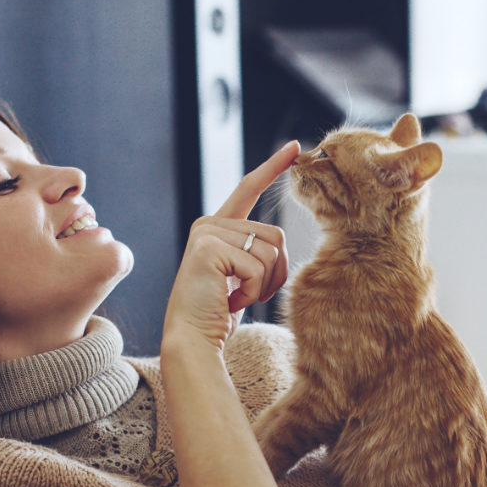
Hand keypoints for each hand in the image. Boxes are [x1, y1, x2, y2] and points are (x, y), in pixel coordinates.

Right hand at [162, 142, 298, 352]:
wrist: (192, 338)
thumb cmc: (217, 313)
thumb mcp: (240, 276)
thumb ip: (254, 252)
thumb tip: (277, 241)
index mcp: (217, 227)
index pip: (248, 188)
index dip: (272, 168)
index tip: (295, 148)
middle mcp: (209, 223)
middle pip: (275, 235)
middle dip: (273, 273)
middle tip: (245, 294)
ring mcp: (207, 233)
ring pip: (271, 251)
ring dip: (263, 284)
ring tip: (235, 297)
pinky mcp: (208, 248)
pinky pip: (258, 267)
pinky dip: (252, 292)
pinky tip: (229, 300)